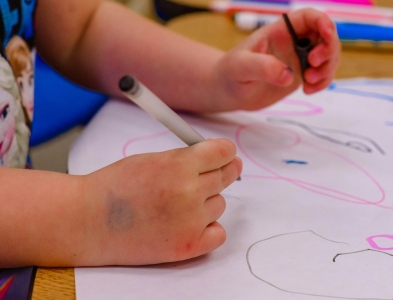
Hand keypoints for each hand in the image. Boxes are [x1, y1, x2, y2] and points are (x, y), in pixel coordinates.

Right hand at [80, 139, 241, 265]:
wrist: (87, 222)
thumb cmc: (114, 188)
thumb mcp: (151, 159)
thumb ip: (184, 158)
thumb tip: (217, 156)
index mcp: (179, 165)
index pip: (223, 152)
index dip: (226, 152)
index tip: (226, 155)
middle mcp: (189, 192)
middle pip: (226, 176)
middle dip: (223, 171)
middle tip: (214, 174)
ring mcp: (190, 221)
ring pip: (219, 204)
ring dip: (206, 203)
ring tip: (176, 205)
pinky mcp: (188, 245)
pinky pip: (219, 233)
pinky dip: (208, 229)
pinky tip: (189, 224)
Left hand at [213, 8, 340, 110]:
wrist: (228, 91)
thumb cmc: (230, 72)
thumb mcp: (241, 67)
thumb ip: (262, 67)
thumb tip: (287, 74)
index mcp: (280, 31)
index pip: (308, 17)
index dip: (323, 22)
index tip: (327, 35)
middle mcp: (294, 42)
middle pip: (326, 36)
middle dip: (328, 50)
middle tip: (313, 65)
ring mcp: (299, 59)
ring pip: (328, 56)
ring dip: (327, 69)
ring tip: (308, 82)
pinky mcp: (301, 75)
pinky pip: (323, 75)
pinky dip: (322, 82)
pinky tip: (308, 90)